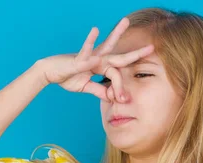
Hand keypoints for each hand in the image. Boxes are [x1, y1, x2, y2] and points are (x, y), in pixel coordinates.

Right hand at [39, 17, 153, 101]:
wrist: (50, 72)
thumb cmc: (69, 77)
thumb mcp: (87, 87)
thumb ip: (100, 91)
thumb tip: (112, 98)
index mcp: (102, 66)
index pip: (117, 76)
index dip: (120, 89)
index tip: (121, 100)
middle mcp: (98, 59)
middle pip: (120, 56)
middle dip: (136, 53)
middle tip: (151, 47)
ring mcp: (89, 57)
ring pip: (106, 45)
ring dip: (116, 33)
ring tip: (125, 22)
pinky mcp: (77, 58)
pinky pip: (85, 51)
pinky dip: (90, 43)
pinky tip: (95, 31)